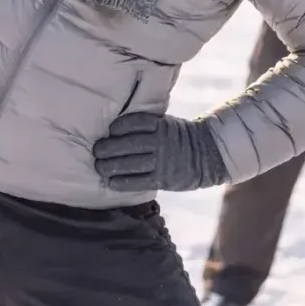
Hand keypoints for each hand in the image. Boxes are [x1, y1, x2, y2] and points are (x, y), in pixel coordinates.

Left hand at [93, 111, 227, 191]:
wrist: (207, 155)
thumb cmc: (180, 138)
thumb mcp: (168, 124)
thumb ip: (147, 126)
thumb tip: (115, 131)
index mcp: (161, 125)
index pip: (133, 123)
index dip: (118, 127)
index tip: (110, 131)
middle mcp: (160, 141)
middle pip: (126, 145)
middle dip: (106, 149)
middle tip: (97, 151)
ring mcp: (161, 161)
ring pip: (128, 164)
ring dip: (109, 166)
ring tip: (100, 166)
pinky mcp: (161, 179)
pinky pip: (136, 182)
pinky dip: (120, 182)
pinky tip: (111, 181)